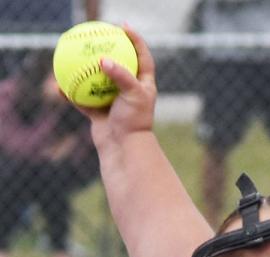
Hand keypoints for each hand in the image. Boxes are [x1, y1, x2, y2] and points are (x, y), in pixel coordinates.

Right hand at [76, 25, 156, 151]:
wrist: (125, 148)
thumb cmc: (134, 122)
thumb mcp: (133, 95)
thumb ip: (120, 76)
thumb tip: (103, 60)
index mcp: (143, 86)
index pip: (142, 58)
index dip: (135, 41)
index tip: (123, 27)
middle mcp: (128, 92)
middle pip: (118, 67)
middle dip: (107, 52)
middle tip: (95, 37)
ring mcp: (113, 102)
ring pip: (96, 82)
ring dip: (85, 71)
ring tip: (72, 58)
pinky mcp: (99, 113)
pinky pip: (81, 99)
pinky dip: (71, 93)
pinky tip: (58, 86)